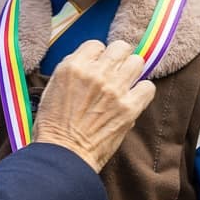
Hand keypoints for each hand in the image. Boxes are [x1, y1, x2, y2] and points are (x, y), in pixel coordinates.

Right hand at [31, 39, 154, 174]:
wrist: (64, 155)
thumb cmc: (53, 126)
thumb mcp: (52, 89)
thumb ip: (71, 71)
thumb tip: (90, 63)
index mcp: (73, 67)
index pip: (96, 45)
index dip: (98, 56)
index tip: (97, 67)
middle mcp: (96, 73)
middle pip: (120, 48)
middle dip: (118, 58)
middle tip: (116, 71)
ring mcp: (114, 90)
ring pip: (137, 62)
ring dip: (132, 72)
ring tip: (126, 84)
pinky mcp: (129, 108)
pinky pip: (148, 87)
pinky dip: (143, 91)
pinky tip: (134, 98)